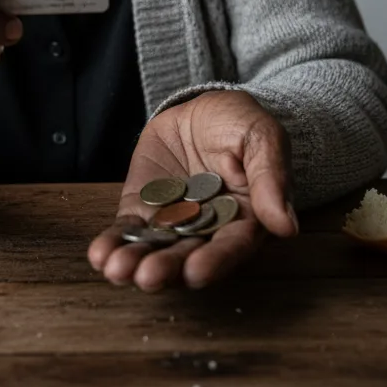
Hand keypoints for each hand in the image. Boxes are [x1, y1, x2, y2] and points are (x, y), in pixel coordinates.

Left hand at [88, 90, 297, 290]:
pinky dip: (114, 243)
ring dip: (135, 262)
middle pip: (188, 255)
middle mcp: (208, 230)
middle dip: (167, 268)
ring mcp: (173, 221)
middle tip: (147, 277)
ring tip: (117, 269)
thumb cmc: (242, 124)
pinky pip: (128, 229)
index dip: (215, 261)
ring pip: (155, 248)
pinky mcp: (143, 208)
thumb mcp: (262, 137)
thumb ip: (271, 178)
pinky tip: (100, 254)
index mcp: (246, 219)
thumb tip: (286, 226)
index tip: (196, 273)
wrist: (205, 108)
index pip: (232, 246)